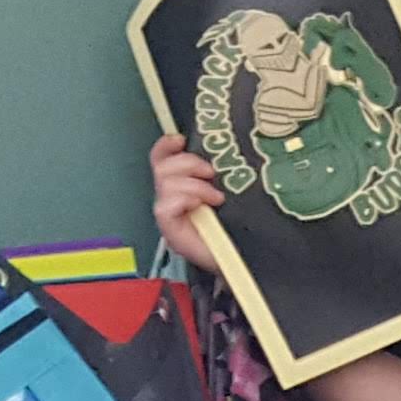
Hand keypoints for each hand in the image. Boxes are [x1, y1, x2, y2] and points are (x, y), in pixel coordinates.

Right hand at [147, 133, 226, 264]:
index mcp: (181, 186)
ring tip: (216, 198)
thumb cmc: (235, 229)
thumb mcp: (230, 192)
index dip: (166, 145)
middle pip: (162, 167)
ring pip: (166, 183)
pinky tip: (201, 207)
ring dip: (195, 186)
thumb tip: (224, 150)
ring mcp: (169, 215)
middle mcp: (170, 198)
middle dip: (188, 163)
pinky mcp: (170, 230)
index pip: (161, 158)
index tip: (180, 139)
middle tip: (211, 175)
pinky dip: (185, 200)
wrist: (239, 261)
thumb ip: (220, 173)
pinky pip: (166, 204)